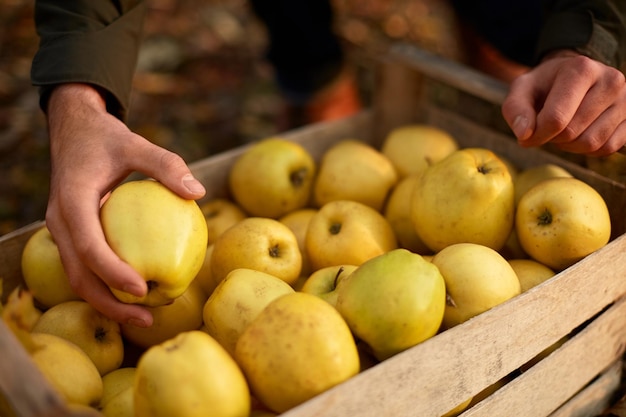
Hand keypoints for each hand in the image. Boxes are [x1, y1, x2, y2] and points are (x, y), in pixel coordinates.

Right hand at [45, 83, 205, 326]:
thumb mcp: (136, 143)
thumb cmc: (107, 138)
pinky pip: (85, 268)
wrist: (73, 130)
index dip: (113, 271)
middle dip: (110, 303)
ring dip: (108, 302)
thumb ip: (166, 164)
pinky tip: (137, 295)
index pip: (89, 245)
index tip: (144, 290)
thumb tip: (199, 191)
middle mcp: (60, 221)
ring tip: (146, 318)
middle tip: (148, 318)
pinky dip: (107, 286)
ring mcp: (62, 231)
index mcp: (72, 200)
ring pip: (78, 278)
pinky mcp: (71, 235)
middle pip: (79, 275)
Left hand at [502, 50, 625, 155]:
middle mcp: (611, 81)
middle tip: (547, 128)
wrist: (573, 78)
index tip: (528, 134)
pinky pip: (608, 148)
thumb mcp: (522, 89)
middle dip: (552, 138)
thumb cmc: (545, 85)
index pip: (556, 119)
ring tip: (563, 129)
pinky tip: (580, 133)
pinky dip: (588, 149)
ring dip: (569, 146)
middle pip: (572, 133)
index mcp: (581, 69)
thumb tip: (524, 134)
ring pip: (591, 144)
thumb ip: (516, 109)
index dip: (537, 134)